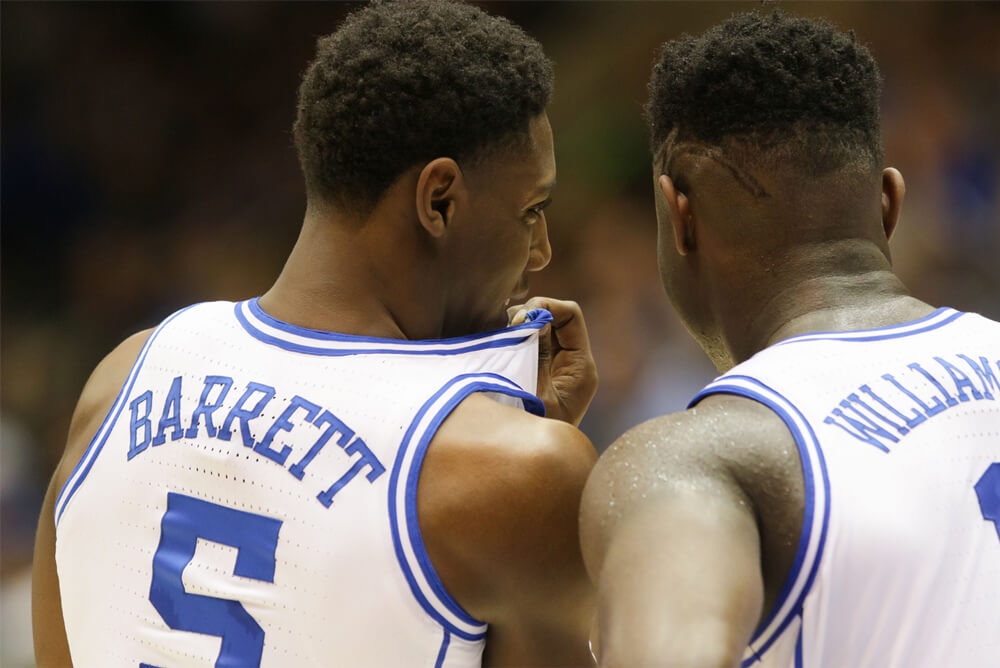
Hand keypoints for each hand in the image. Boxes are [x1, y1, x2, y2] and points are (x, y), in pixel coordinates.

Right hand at [508, 297, 597, 426]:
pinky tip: (496, 349)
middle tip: (504, 332)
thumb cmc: (536, 438)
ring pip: (535, 328)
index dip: (546, 308)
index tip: (520, 322)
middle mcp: (571, 362)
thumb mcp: (538, 395)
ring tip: (497, 342)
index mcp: (581, 366)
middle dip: (527, 316)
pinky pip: (524, 344)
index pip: (571, 315)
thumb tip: (533, 321)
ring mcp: (552, 367)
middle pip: (552, 317)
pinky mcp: (534, 372)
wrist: (530, 468)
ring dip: (515, 328)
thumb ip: (537, 355)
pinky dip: (509, 340)